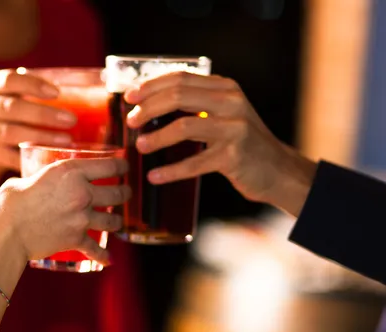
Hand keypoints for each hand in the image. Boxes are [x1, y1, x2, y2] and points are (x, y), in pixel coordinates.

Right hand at [0, 68, 77, 169]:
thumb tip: (91, 89)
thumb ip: (36, 93)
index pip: (9, 80)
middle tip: (71, 119)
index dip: (34, 85)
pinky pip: (10, 157)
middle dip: (44, 114)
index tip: (58, 93)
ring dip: (41, 136)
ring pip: (11, 133)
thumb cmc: (10, 117)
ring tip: (66, 140)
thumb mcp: (15, 98)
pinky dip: (32, 157)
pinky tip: (51, 158)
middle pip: (12, 107)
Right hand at [0, 157, 130, 263]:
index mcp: (70, 172)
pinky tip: (108, 259)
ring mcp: (82, 218)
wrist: (6, 233)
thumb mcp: (25, 179)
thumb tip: (35, 183)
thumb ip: (38, 180)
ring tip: (117, 222)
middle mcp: (81, 193)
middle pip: (116, 193)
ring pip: (112, 220)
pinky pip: (96, 249)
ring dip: (116, 221)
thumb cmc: (9, 203)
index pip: (108, 166)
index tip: (125, 168)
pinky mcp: (76, 239)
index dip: (121, 166)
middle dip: (125, 193)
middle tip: (126, 193)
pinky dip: (103, 255)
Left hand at [124, 71, 317, 215]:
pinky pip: (194, 162)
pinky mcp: (234, 156)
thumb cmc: (241, 142)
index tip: (130, 96)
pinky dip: (171, 171)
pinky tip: (154, 176)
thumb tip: (149, 105)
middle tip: (131, 121)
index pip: (181, 78)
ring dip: (157, 137)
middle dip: (148, 108)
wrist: (277, 170)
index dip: (151, 86)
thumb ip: (195, 104)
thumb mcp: (223, 114)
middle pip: (179, 96)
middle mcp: (231, 102)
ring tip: (139, 146)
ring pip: (184, 126)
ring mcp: (234, 128)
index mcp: (225, 88)